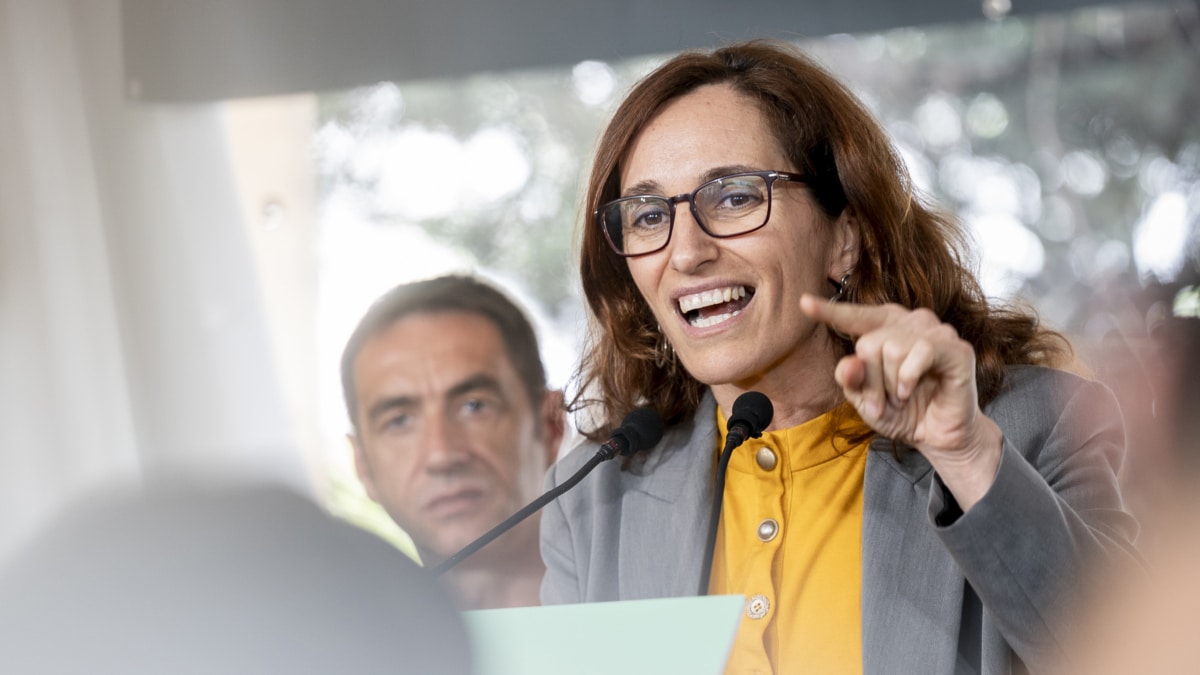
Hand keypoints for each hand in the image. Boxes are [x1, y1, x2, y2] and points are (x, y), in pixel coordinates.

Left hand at [800, 294, 1002, 509]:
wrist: (936, 436)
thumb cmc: (901, 412)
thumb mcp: (864, 400)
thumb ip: (851, 379)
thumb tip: (849, 363)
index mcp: (886, 328)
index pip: (854, 316)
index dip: (829, 311)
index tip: (803, 303)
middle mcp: (911, 322)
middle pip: (870, 344)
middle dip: (870, 382)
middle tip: (881, 402)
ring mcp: (936, 332)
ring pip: (893, 349)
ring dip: (890, 385)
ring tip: (900, 398)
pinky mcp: (956, 348)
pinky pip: (921, 352)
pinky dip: (908, 379)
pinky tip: (910, 391)